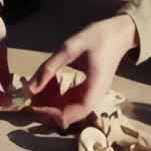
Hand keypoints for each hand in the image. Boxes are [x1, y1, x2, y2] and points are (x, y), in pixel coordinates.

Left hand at [28, 14, 138, 128]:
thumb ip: (49, 67)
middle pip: (70, 116)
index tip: (35, 106)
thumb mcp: (70, 48)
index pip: (73, 114)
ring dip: (52, 104)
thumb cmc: (97, 37)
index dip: (52, 115)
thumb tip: (30, 88)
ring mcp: (93, 94)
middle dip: (48, 111)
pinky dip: (58, 97)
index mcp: (94, 87)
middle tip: (31, 99)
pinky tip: (49, 85)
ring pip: (69, 110)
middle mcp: (95, 96)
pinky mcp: (89, 90)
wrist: (119, 33)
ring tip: (37, 91)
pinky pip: (72, 101)